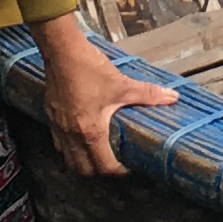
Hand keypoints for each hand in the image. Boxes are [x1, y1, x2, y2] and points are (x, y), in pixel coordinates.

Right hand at [36, 23, 177, 180]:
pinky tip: (79, 134)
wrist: (61, 50)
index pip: (103, 166)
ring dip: (81, 160)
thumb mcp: (121, 83)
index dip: (118, 171)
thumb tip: (173, 97)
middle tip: (112, 161)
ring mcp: (58, 127)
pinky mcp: (50, 116)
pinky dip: (69, 146)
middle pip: (82, 169)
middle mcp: (71, 135)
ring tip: (96, 152)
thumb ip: (148, 94)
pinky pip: (58, 142)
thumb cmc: (89, 68)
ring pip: (67, 158)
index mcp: (90, 132)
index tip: (128, 165)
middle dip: (98, 170)